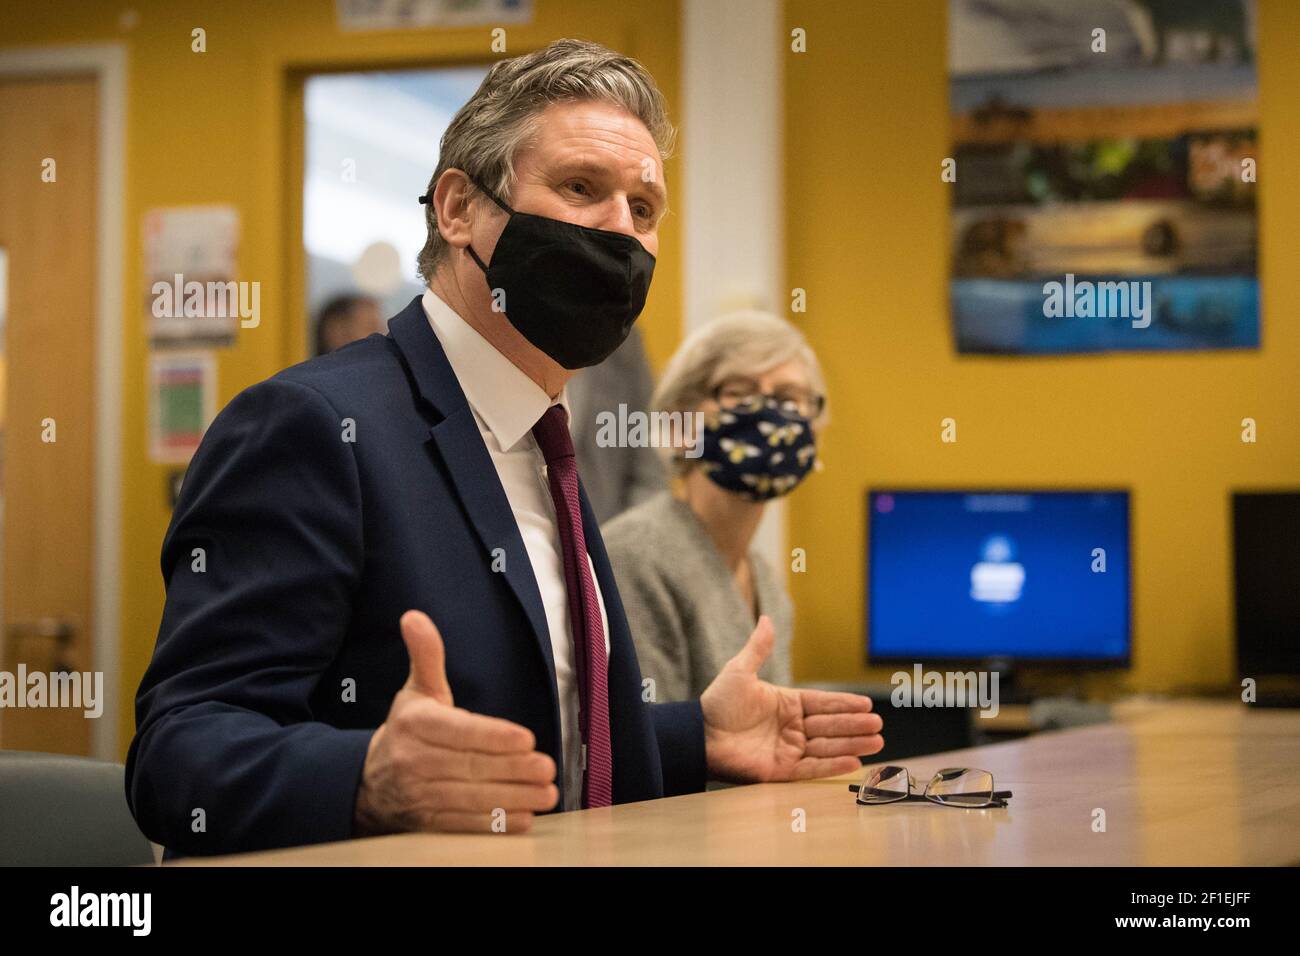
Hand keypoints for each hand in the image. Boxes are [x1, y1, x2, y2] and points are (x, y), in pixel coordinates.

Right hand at [353, 610, 558, 834]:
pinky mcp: (427, 824)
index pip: (459, 731)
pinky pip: (464, 825)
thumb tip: (414, 616)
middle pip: (470, 767)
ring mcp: (419, 796)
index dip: (493, 736)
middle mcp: (414, 761)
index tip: (527, 738)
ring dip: (513, 799)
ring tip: (546, 793)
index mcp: (415, 724)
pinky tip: (524, 819)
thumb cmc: (406, 732)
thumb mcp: (416, 691)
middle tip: (548, 767)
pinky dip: (495, 825)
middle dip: (514, 769)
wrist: (366, 784)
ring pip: (471, 799)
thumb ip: (426, 656)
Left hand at [700, 615, 883, 781]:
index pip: (822, 703)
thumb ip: (758, 648)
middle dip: (854, 724)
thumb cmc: (718, 703)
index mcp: (785, 704)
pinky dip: (833, 766)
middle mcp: (790, 727)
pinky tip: (854, 761)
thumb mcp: (740, 671)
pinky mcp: (781, 770)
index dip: (844, 704)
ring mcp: (787, 749)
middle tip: (878, 723)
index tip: (867, 703)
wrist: (700, 734)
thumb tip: (766, 618)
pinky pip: (812, 768)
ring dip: (852, 744)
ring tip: (876, 740)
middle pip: (829, 725)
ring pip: (826, 746)